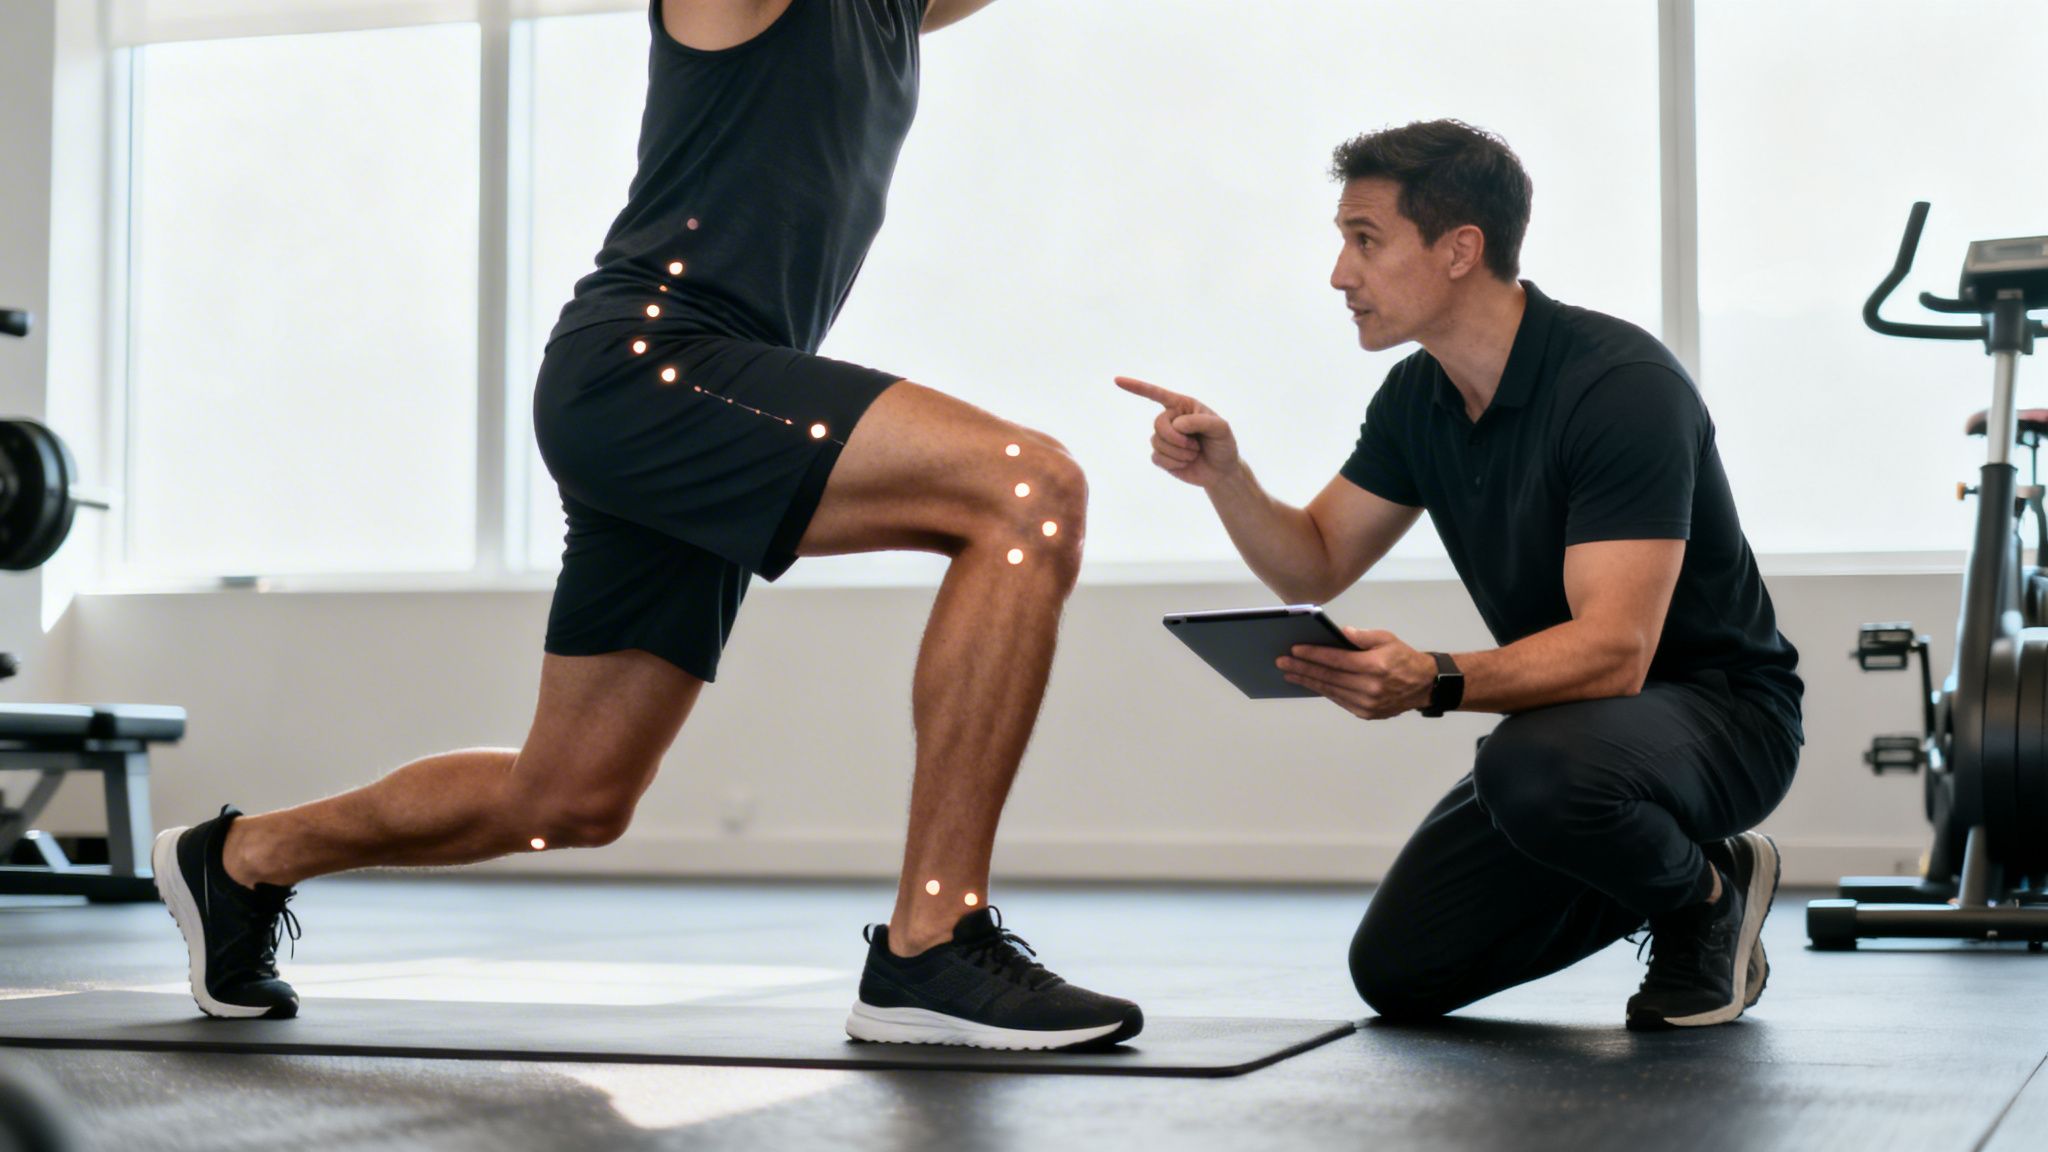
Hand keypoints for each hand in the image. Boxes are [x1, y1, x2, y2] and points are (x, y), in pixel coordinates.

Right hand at [1114, 376, 1240, 488]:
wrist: (1222, 471)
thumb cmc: (1223, 445)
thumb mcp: (1221, 428)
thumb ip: (1201, 421)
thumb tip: (1176, 424)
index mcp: (1183, 406)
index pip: (1157, 394)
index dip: (1137, 387)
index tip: (1117, 381)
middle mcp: (1171, 420)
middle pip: (1158, 424)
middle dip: (1175, 438)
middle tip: (1193, 446)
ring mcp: (1165, 439)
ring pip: (1157, 442)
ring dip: (1179, 452)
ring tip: (1194, 453)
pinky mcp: (1162, 457)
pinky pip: (1157, 457)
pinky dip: (1175, 463)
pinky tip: (1186, 462)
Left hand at [1278, 628, 1437, 719]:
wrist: (1424, 685)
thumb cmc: (1403, 658)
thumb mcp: (1387, 639)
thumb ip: (1363, 636)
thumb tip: (1340, 633)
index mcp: (1375, 666)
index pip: (1336, 660)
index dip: (1313, 655)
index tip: (1294, 649)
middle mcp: (1370, 687)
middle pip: (1328, 677)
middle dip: (1302, 668)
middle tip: (1282, 662)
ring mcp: (1367, 703)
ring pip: (1330, 691)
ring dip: (1307, 681)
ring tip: (1289, 673)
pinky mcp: (1366, 713)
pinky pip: (1338, 700)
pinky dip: (1322, 691)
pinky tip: (1309, 683)